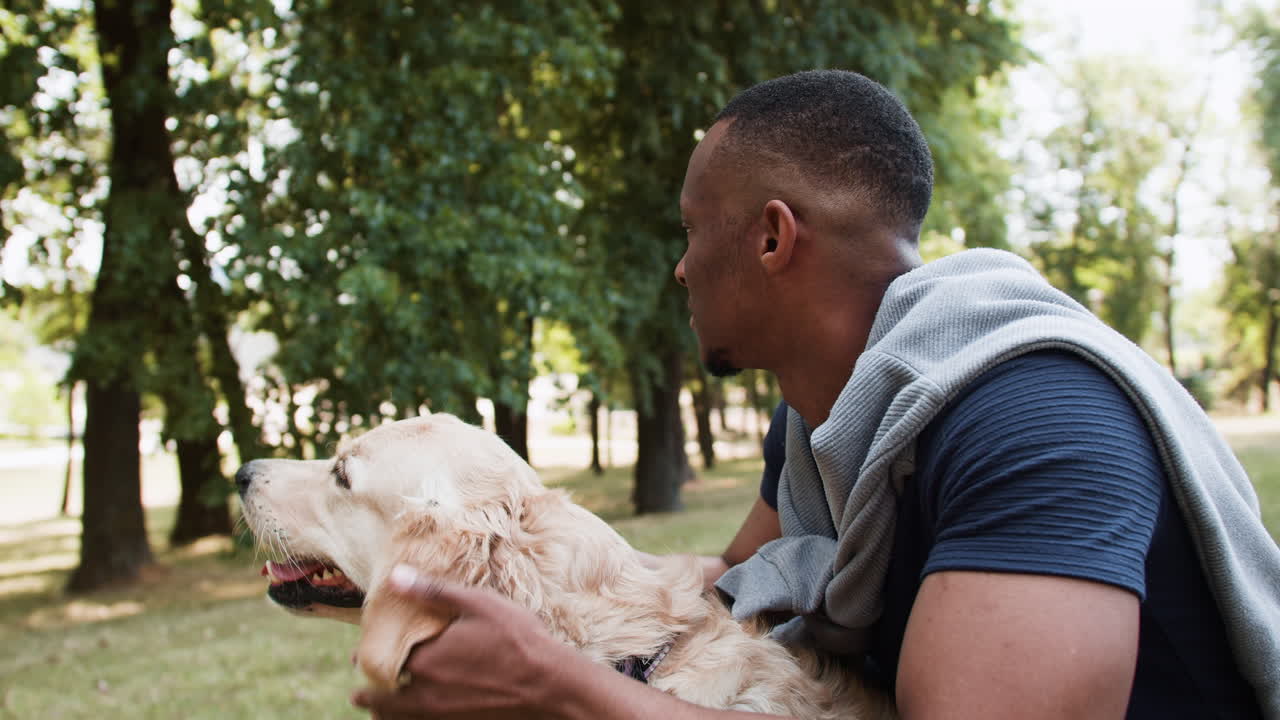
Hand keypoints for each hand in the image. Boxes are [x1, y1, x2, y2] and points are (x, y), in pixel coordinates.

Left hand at [351, 566, 566, 718]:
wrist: (550, 685)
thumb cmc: (517, 638)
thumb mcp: (477, 604)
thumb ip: (433, 592)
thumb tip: (394, 577)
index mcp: (426, 660)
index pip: (382, 660)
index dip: (368, 658)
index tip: (358, 655)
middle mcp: (427, 692)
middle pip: (386, 699)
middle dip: (370, 695)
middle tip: (360, 694)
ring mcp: (442, 714)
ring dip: (386, 716)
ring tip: (377, 714)